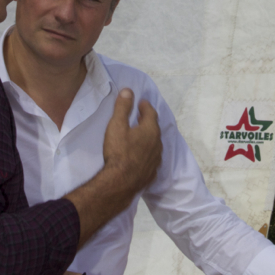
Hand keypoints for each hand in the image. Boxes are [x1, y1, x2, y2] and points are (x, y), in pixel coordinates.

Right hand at [64, 90, 161, 246]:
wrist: (120, 183)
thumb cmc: (118, 151)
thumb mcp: (117, 126)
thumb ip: (123, 107)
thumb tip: (128, 91)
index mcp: (150, 130)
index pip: (151, 113)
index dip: (145, 106)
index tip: (141, 102)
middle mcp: (157, 144)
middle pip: (154, 128)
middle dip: (147, 121)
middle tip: (140, 117)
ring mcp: (156, 159)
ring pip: (154, 144)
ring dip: (148, 138)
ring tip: (139, 136)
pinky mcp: (152, 172)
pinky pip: (151, 158)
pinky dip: (147, 152)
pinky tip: (140, 155)